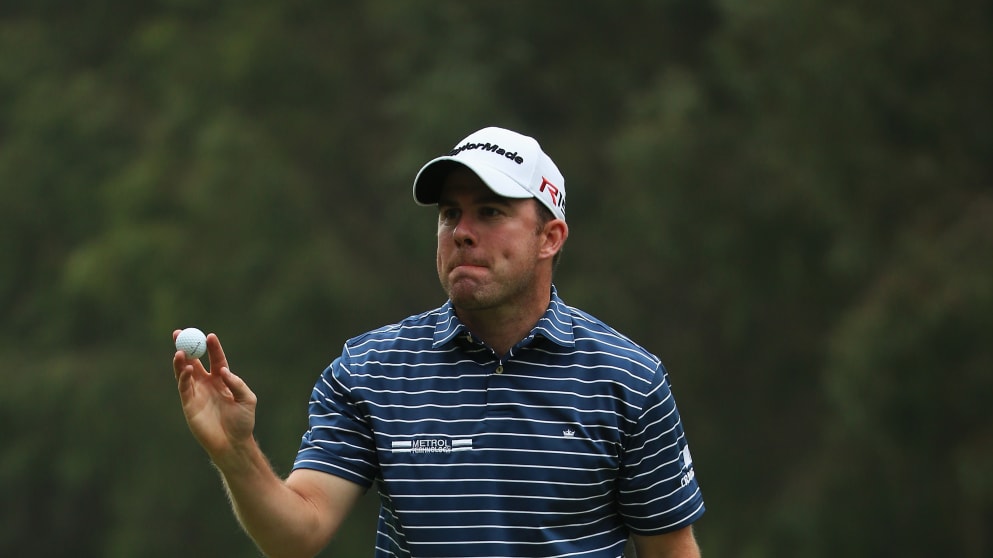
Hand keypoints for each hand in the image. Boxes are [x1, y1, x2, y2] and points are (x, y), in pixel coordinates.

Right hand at [172, 330, 257, 468]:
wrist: (233, 443)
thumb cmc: (243, 422)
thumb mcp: (247, 399)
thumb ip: (237, 384)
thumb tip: (223, 371)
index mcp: (222, 380)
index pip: (215, 359)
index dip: (212, 348)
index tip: (210, 336)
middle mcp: (207, 384)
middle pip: (195, 361)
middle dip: (187, 347)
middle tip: (180, 333)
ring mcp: (197, 393)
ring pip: (185, 372)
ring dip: (181, 360)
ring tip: (180, 350)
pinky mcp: (188, 404)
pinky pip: (183, 387)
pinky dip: (183, 376)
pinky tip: (187, 368)